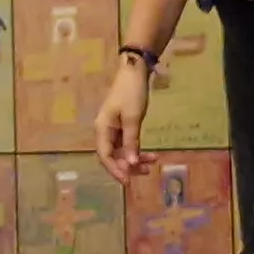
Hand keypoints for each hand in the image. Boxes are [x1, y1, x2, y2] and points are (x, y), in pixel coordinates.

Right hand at [94, 59, 154, 182]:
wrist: (135, 71)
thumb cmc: (131, 92)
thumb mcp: (132, 118)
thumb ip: (131, 142)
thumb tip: (131, 164)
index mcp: (102, 128)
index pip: (105, 156)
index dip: (115, 170)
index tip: (128, 182)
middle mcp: (105, 131)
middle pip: (113, 156)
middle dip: (128, 166)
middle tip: (145, 172)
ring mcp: (114, 129)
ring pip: (122, 152)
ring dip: (135, 160)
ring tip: (152, 163)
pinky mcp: (123, 126)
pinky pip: (128, 144)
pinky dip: (138, 150)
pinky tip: (152, 155)